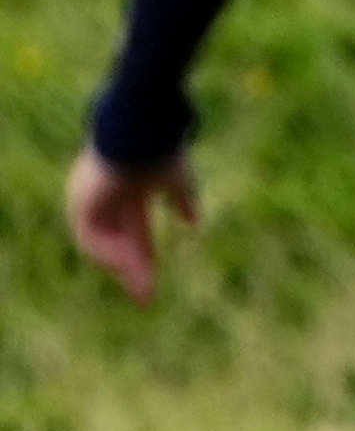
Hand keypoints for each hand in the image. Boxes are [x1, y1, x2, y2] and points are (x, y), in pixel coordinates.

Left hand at [65, 147, 194, 303]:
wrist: (143, 132)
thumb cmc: (163, 151)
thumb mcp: (181, 181)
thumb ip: (184, 203)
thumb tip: (195, 224)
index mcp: (130, 192)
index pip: (136, 233)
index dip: (146, 258)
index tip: (154, 285)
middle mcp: (107, 199)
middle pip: (119, 243)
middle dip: (134, 271)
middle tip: (147, 298)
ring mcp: (92, 200)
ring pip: (105, 244)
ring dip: (123, 266)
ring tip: (142, 287)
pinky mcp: (83, 202)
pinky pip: (92, 237)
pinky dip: (109, 253)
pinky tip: (128, 265)